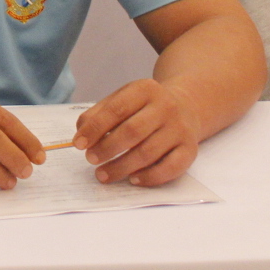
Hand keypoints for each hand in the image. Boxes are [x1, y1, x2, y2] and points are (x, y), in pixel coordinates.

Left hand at [73, 78, 202, 185]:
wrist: (186, 106)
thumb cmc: (144, 106)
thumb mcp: (122, 99)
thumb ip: (99, 114)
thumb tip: (81, 134)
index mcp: (145, 90)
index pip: (116, 110)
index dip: (95, 128)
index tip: (79, 144)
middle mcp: (166, 107)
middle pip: (132, 132)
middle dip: (107, 149)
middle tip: (90, 160)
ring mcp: (180, 129)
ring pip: (148, 152)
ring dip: (122, 167)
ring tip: (103, 174)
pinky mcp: (191, 149)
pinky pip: (171, 168)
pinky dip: (150, 177)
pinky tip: (132, 179)